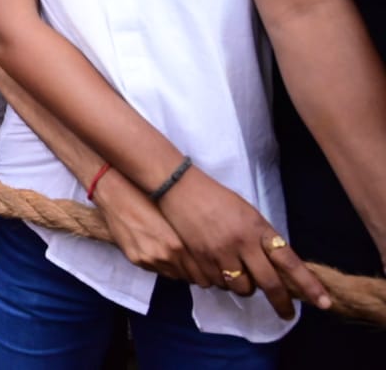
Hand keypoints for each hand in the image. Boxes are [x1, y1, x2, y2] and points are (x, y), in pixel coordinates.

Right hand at [92, 168, 207, 285]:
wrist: (116, 195)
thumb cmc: (148, 199)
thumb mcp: (175, 217)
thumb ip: (188, 238)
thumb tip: (203, 251)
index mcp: (177, 246)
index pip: (201, 274)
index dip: (210, 274)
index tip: (213, 269)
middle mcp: (163, 257)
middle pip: (189, 278)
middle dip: (197, 273)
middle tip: (201, 264)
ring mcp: (148, 260)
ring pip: (174, 276)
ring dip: (181, 271)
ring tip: (183, 259)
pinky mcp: (135, 260)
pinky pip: (158, 271)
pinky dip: (165, 266)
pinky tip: (165, 255)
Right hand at [158, 166, 330, 317]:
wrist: (179, 187)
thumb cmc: (217, 198)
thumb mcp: (248, 214)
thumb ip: (262, 238)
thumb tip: (275, 267)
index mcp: (258, 229)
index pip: (290, 262)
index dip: (308, 285)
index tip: (323, 303)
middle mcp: (242, 243)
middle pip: (268, 283)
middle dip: (281, 303)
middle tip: (287, 314)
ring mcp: (219, 253)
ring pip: (240, 288)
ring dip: (243, 287)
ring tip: (237, 273)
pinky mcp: (199, 258)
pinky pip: (215, 284)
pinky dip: (219, 281)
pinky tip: (215, 268)